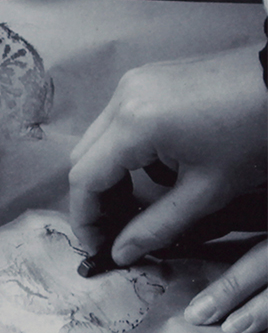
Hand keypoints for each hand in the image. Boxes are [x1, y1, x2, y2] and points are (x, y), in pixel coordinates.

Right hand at [69, 45, 266, 332]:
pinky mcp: (141, 79)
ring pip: (95, 140)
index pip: (84, 178)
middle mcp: (121, 99)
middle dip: (94, 198)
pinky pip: (113, 122)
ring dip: (106, 174)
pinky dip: (120, 151)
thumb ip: (155, 228)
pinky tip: (149, 164)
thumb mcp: (206, 192)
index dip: (84, 217)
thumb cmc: (254, 137)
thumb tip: (120, 254)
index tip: (96, 245)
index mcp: (135, 125)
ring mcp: (129, 84)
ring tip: (135, 198)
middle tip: (116, 225)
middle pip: (82, 158)